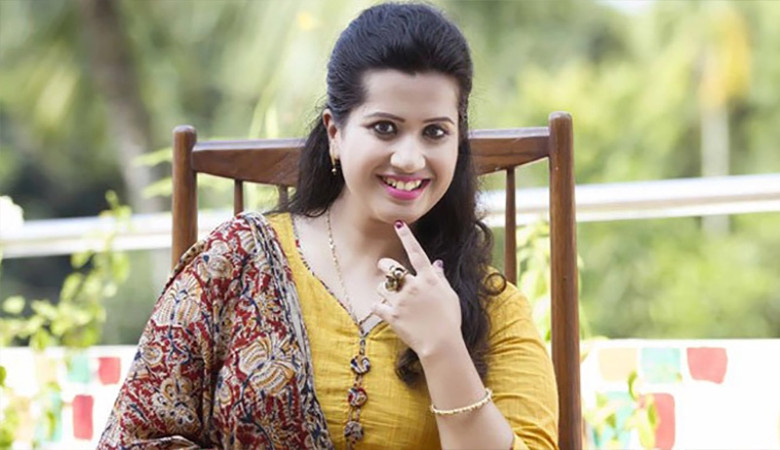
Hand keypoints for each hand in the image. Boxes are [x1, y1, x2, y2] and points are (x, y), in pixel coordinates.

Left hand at [372, 221, 461, 358]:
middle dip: (384, 266)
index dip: (407, 237)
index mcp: (429, 279)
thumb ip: (440, 279)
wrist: (441, 344)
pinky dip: (377, 307)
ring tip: (391, 298)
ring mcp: (401, 300)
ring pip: (381, 286)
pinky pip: (376, 305)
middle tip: (385, 270)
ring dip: (383, 290)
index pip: (416, 252)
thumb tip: (437, 264)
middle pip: (390, 267)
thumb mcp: (449, 297)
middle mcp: (413, 286)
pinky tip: (382, 310)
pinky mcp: (392, 315)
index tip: (399, 224)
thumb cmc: (449, 321)